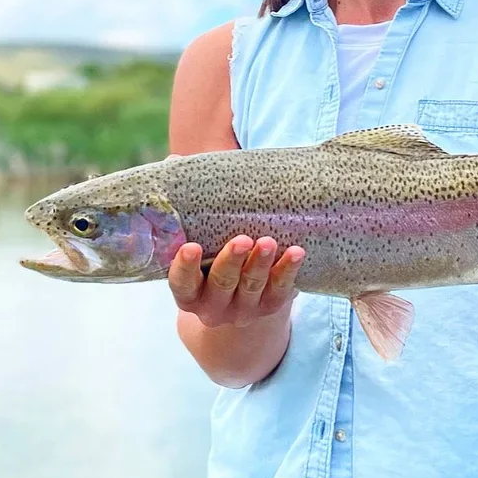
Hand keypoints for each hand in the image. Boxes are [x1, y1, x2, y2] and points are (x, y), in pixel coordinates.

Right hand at [168, 234, 304, 327]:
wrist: (240, 299)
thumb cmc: (213, 259)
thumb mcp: (201, 250)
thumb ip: (196, 221)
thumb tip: (189, 169)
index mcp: (190, 293)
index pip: (182, 283)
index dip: (185, 267)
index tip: (191, 247)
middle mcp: (214, 305)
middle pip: (221, 284)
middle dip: (231, 261)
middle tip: (242, 240)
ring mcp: (243, 309)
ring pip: (251, 286)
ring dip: (260, 264)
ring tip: (268, 242)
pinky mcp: (270, 305)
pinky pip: (280, 290)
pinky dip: (287, 270)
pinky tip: (296, 253)